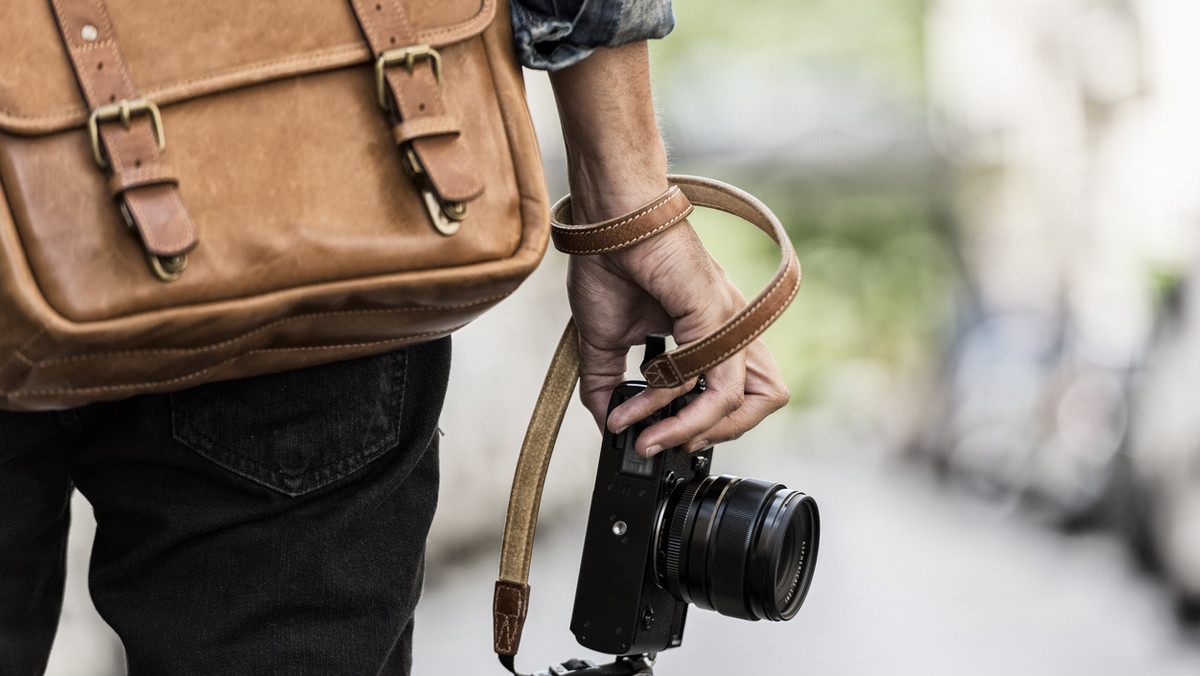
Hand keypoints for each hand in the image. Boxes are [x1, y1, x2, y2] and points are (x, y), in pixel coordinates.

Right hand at [567, 220, 789, 455]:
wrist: (606, 222)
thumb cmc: (609, 264)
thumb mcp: (605, 339)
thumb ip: (606, 383)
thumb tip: (605, 421)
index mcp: (711, 332)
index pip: (736, 392)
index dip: (703, 424)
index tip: (656, 436)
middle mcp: (730, 328)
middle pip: (766, 399)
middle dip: (718, 434)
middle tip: (671, 441)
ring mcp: (728, 322)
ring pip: (748, 400)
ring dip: (698, 430)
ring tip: (654, 436)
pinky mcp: (717, 316)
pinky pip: (712, 382)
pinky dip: (676, 406)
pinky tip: (641, 406)